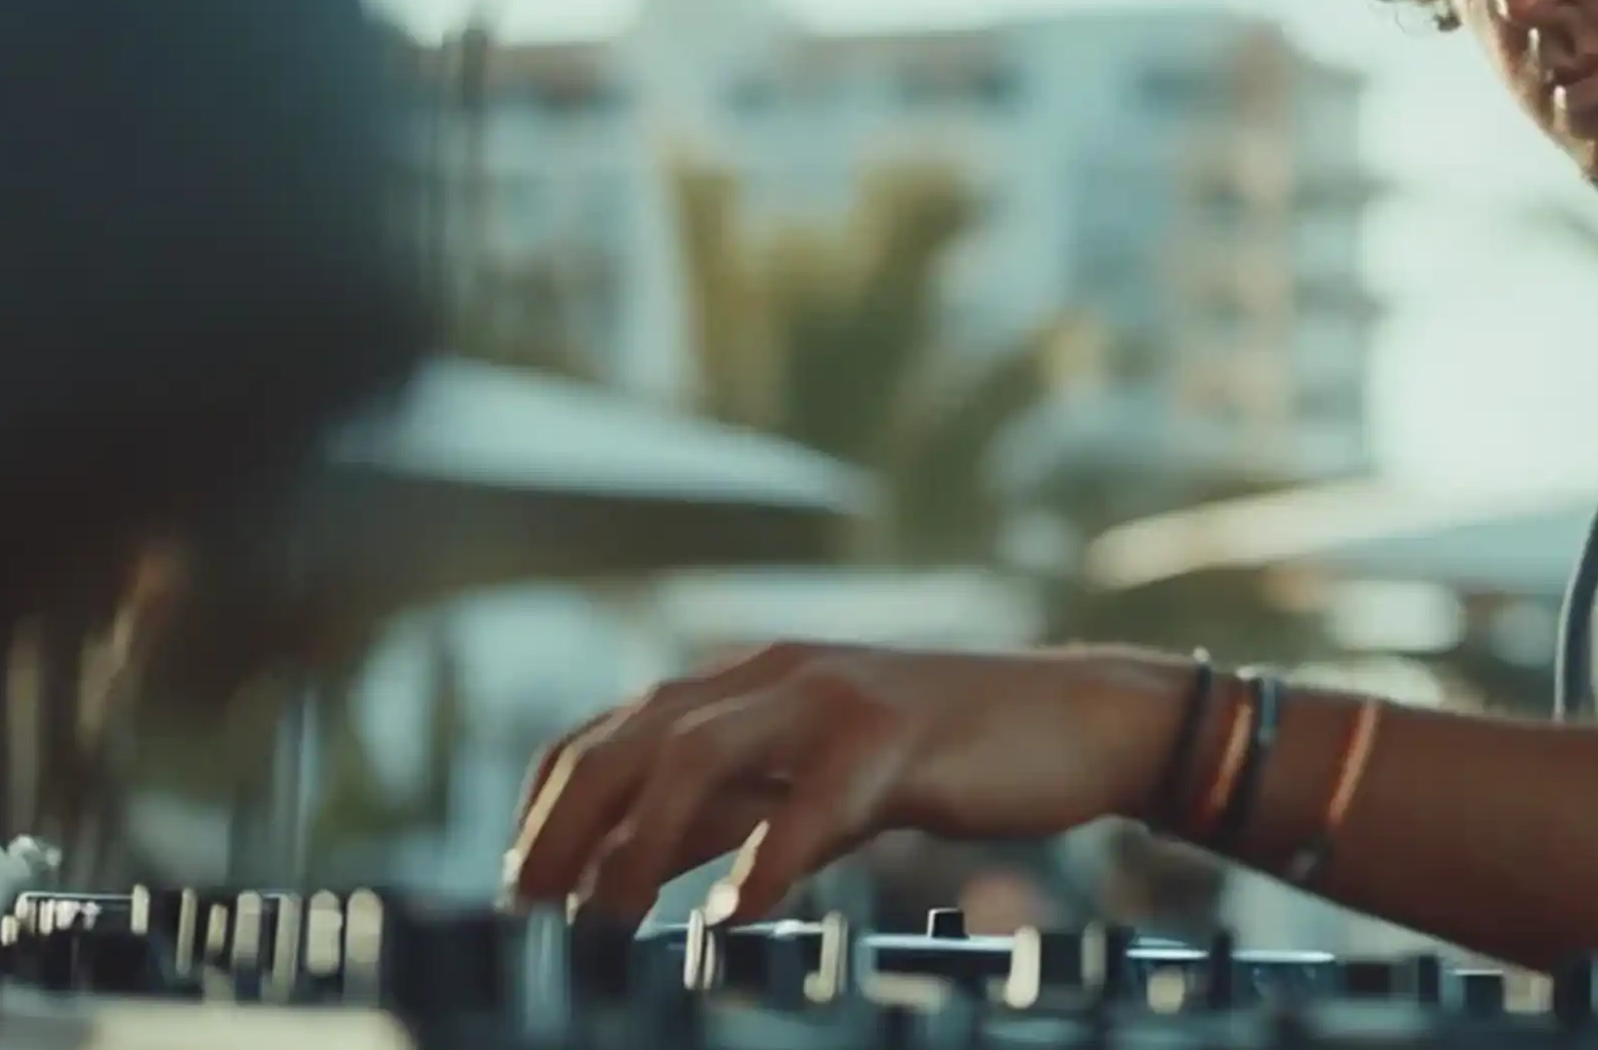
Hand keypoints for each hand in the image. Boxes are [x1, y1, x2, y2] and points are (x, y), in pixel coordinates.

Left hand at [501, 642, 1190, 922]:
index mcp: (751, 678)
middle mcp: (777, 671)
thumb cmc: (948, 759)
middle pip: (631, 738)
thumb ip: (728, 812)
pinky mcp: (896, 737)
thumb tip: (625, 870)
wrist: (1081, 720)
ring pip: (697, 758)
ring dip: (635, 849)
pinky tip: (734, 918)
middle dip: (564, 828)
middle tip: (526, 912)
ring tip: (602, 926)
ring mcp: (836, 697)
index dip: (548, 805)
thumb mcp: (816, 778)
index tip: (516, 884)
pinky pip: (808, 806)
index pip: (611, 728)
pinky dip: (760, 865)